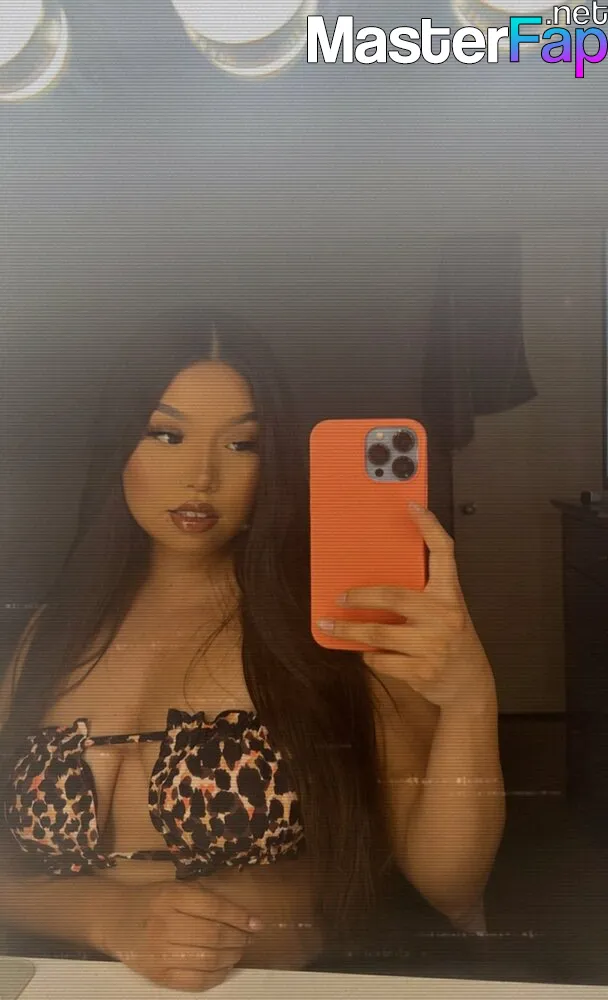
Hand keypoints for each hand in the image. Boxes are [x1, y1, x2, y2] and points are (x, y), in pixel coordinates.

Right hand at [99, 880, 262, 992]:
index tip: (257, 923)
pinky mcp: (157, 975)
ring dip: (231, 957)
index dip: (240, 918)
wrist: (114, 919)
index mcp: (172, 896)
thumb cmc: (152, 900)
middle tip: (248, 939)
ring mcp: (160, 952)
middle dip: (239, 939)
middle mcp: (165, 924)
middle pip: (214, 936)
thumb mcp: (176, 888)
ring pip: (208, 960)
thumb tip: (243, 917)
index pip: (215, 909)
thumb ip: (205, 899)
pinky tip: (223, 968)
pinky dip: (216, 977)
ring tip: (237, 952)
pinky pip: (194, 981)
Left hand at [317, 503, 495, 709]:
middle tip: (340, 597)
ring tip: (329, 626)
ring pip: (378, 632)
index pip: (444, 552)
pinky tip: (367, 651)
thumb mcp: (445, 611)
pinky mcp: (421, 670)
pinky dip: (369, 655)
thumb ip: (421, 594)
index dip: (429, 526)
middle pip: (392, 595)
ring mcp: (433, 644)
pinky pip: (380, 658)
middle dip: (359, 596)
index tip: (412, 505)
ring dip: (348, 630)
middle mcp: (444, 616)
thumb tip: (374, 580)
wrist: (468, 685)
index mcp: (449, 594)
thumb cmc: (451, 641)